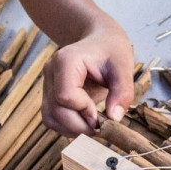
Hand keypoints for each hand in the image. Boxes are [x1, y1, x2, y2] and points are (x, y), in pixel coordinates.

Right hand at [42, 18, 134, 135]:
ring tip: (94, 124)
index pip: (65, 96)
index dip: (84, 111)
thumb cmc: (110, 49)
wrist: (99, 40)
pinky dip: (67, 127)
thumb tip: (114, 118)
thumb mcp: (123, 66)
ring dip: (73, 129)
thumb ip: (122, 91)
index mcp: (66, 61)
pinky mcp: (49, 95)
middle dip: (80, 125)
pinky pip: (52, 118)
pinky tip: (85, 122)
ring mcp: (47, 84)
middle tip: (101, 127)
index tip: (102, 114)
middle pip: (56, 111)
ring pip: (50, 118)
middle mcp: (51, 72)